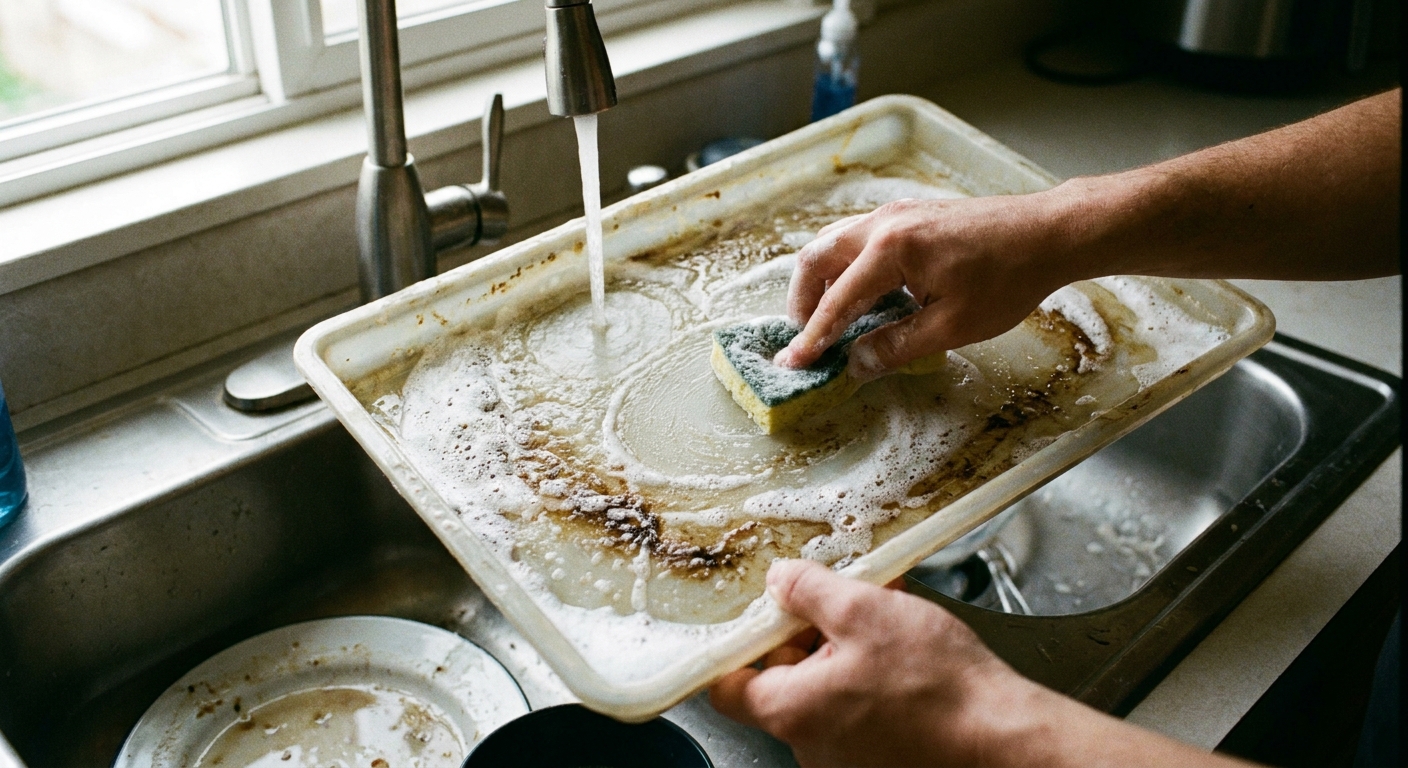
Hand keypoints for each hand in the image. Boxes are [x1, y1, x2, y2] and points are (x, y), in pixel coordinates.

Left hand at [708, 559, 1039, 766]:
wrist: (1002, 735)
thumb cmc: (939, 686)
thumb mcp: (863, 610)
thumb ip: (808, 591)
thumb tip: (779, 581)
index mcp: (790, 710)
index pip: (726, 685)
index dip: (738, 644)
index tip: (759, 613)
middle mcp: (809, 744)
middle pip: (781, 678)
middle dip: (807, 632)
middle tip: (841, 600)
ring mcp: (846, 757)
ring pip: (825, 688)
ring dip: (846, 648)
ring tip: (884, 618)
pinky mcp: (879, 757)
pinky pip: (857, 707)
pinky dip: (871, 674)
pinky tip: (903, 647)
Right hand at [774, 193, 1080, 379]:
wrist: (1048, 234)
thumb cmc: (1007, 279)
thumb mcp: (952, 326)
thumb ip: (897, 346)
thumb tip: (855, 365)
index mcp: (891, 250)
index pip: (837, 301)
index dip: (813, 337)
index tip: (792, 363)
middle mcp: (883, 223)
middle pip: (817, 259)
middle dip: (803, 301)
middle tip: (807, 337)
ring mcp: (895, 213)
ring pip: (833, 243)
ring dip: (821, 280)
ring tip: (828, 317)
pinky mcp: (909, 214)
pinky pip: (858, 237)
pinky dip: (845, 266)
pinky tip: (863, 293)